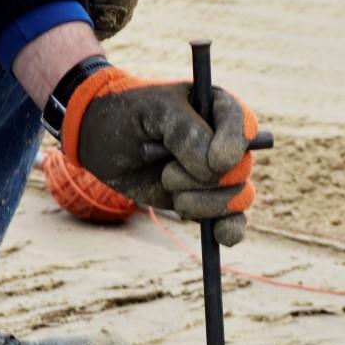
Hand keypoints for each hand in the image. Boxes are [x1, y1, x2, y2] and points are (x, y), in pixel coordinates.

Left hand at [62, 67, 257, 245]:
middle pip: (240, 168)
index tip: (214, 162)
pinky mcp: (204, 199)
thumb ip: (187, 132)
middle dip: (205, 179)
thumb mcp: (154, 110)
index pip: (244, 125)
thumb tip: (216, 167)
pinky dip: (230, 229)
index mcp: (216, 108)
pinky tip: (220, 235)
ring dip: (205, 203)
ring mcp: (215, 172)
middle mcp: (223, 140)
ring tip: (169, 189)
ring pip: (238, 196)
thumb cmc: (128, 115)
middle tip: (168, 175)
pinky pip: (232, 220)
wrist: (101, 140)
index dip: (234, 146)